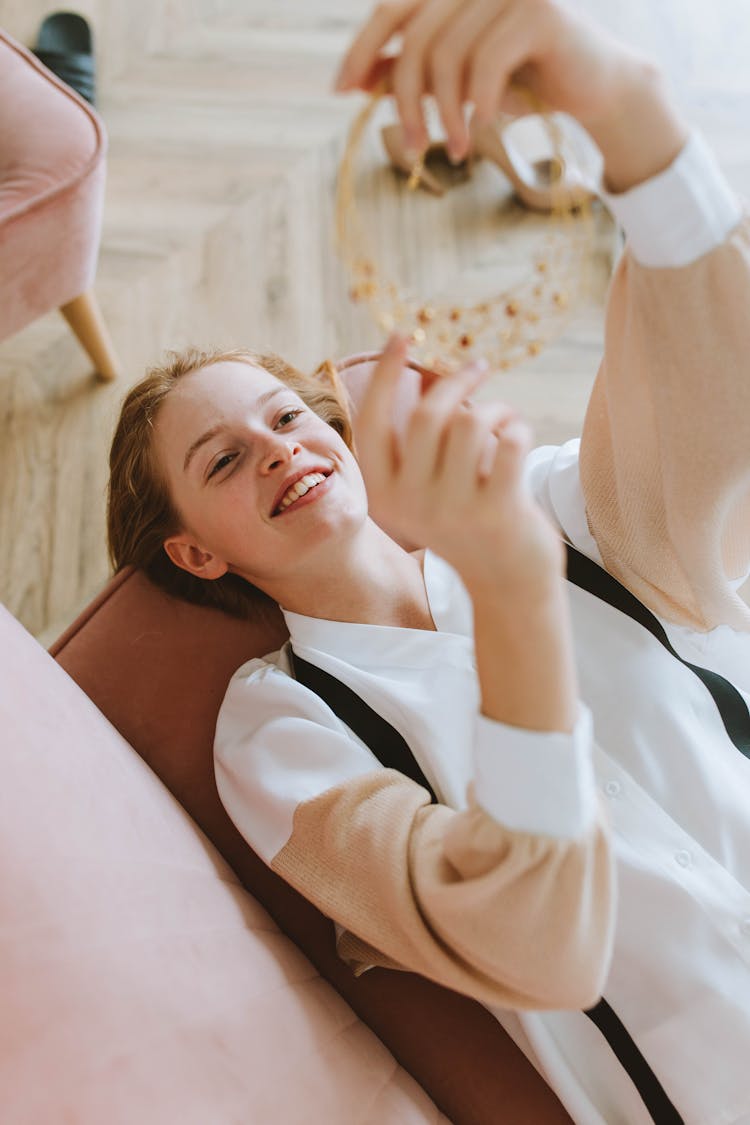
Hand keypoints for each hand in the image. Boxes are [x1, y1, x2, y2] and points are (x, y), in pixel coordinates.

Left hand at [336, 0, 686, 188]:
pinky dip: (480, 103)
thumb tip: (357, 77)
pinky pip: (488, 62)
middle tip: (412, 146)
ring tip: (457, 149)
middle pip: (415, 39)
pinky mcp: (540, 12)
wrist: (592, 87)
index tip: (340, 92)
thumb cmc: (521, 80)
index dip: (361, 50)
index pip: (391, 8)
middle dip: (405, 99)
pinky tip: (484, 127)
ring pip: (448, 55)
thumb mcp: (456, 77)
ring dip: (446, 113)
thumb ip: (412, 68)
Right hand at [355, 335, 561, 595]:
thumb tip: (431, 371)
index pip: (373, 420)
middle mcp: (410, 503)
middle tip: (478, 368)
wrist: (507, 580)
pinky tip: (518, 438)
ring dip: (494, 409)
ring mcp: (452, 510)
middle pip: (427, 415)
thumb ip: (420, 439)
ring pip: (470, 423)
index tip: (403, 334)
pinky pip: (509, 441)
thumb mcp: (427, 485)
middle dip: (456, 381)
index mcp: (384, 493)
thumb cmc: (467, 517)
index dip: (387, 373)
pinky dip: (518, 427)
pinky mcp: (496, 512)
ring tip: (504, 421)